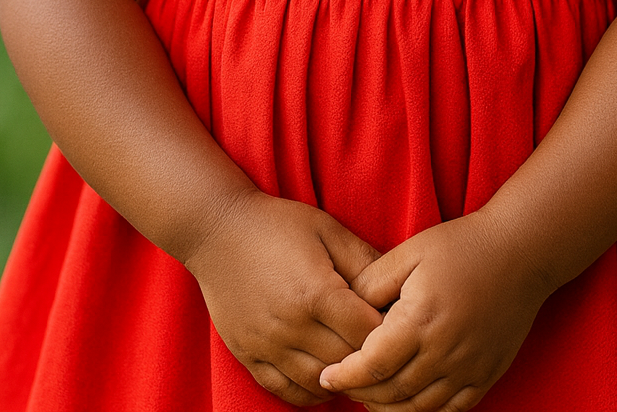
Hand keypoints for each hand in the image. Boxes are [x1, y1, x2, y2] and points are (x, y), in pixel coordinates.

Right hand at [188, 190, 384, 405]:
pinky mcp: (248, 354)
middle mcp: (292, 325)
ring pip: (317, 383)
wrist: (216, 229)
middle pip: (346, 363)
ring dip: (342, 380)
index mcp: (317, 293)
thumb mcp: (326, 229)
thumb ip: (364, 259)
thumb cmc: (277, 224)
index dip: (390, 333)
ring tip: (358, 368)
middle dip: (369, 360)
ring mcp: (267, 344)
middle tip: (385, 352)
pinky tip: (324, 380)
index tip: (400, 326)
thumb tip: (398, 286)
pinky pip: (284, 391)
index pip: (368, 333)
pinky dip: (309, 393)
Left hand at [318, 210, 547, 410]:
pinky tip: (409, 402)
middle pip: (392, 393)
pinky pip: (451, 410)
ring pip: (419, 408)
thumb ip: (374, 281)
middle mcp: (445, 352)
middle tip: (344, 385)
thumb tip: (346, 307)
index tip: (327, 376)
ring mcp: (469, 368)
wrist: (521, 252)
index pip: (372, 365)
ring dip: (389, 409)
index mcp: (421, 320)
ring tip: (370, 396)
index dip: (345, 375)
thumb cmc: (462, 246)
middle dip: (362, 394)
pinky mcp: (487, 374)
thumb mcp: (411, 251)